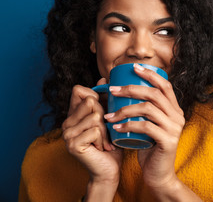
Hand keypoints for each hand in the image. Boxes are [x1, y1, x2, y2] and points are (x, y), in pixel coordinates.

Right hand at [62, 78, 122, 198]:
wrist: (109, 170)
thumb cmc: (111, 143)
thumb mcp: (109, 118)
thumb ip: (104, 100)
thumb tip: (104, 77)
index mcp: (73, 114)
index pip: (78, 90)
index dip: (94, 95)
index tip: (102, 110)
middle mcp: (66, 122)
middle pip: (90, 102)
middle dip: (105, 116)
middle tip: (106, 131)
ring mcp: (67, 134)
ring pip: (95, 116)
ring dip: (106, 130)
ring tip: (105, 141)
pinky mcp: (72, 144)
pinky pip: (95, 130)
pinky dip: (104, 139)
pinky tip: (102, 148)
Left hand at [105, 63, 184, 189]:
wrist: (159, 174)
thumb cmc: (149, 147)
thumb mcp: (148, 125)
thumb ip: (144, 110)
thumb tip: (122, 91)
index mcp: (174, 109)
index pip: (165, 85)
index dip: (150, 74)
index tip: (133, 67)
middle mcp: (178, 116)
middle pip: (155, 94)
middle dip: (132, 88)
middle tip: (113, 90)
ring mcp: (174, 128)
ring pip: (148, 108)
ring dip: (125, 109)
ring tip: (109, 114)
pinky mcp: (168, 141)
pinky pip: (146, 127)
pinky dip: (129, 125)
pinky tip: (116, 127)